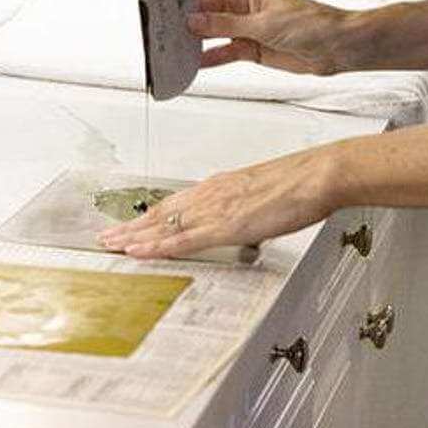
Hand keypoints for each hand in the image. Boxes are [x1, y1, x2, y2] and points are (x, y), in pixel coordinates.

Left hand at [97, 146, 342, 258]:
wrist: (318, 175)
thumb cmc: (302, 182)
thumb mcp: (268, 192)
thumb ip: (249, 205)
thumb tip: (246, 218)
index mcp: (223, 185)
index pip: (178, 203)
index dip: (152, 215)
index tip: (135, 223)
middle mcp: (213, 193)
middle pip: (162, 211)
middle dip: (133, 224)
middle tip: (108, 235)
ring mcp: (216, 208)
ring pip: (164, 224)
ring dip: (135, 235)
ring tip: (112, 244)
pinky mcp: (226, 224)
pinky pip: (182, 239)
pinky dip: (157, 246)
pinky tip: (139, 251)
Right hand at [188, 0, 355, 75]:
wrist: (337, 47)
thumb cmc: (312, 23)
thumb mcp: (264, 23)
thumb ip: (226, 24)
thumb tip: (194, 22)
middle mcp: (242, 4)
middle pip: (203, 5)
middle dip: (183, 14)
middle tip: (163, 26)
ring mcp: (245, 27)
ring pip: (210, 31)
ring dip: (193, 38)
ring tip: (172, 47)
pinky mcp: (251, 48)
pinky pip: (223, 52)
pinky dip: (209, 58)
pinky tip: (193, 63)